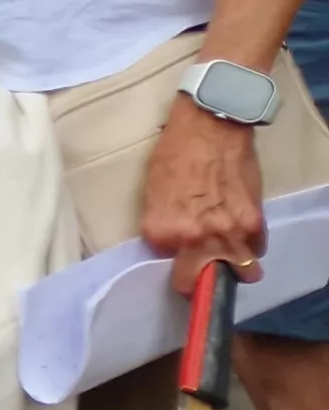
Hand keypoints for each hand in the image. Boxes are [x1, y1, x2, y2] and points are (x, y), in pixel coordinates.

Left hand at [147, 98, 270, 292]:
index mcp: (161, 230)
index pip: (164, 263)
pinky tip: (242, 229)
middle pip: (199, 282)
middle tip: (200, 273)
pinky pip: (256, 247)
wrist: (211, 127)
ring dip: (234, 266)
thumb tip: (173, 244)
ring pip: (239, 272)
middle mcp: (193, 239)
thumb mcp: (152, 191)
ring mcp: (227, 233)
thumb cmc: (175, 153)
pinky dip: (251, 243)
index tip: (175, 255)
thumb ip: (163, 223)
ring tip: (228, 252)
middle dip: (199, 280)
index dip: (171, 256)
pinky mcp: (254, 222)